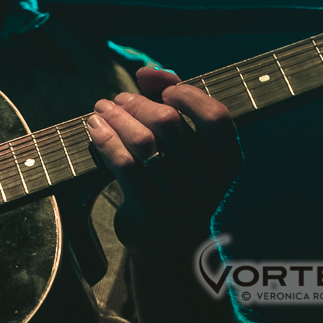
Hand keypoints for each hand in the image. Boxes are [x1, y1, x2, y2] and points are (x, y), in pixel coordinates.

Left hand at [86, 67, 243, 255]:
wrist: (173, 250)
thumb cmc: (177, 182)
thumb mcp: (187, 148)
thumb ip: (172, 104)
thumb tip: (148, 72)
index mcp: (228, 163)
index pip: (216, 118)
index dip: (187, 96)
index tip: (164, 92)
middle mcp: (209, 184)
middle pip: (169, 125)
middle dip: (136, 103)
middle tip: (117, 99)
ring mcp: (180, 202)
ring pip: (142, 144)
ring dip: (116, 118)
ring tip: (101, 109)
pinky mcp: (150, 214)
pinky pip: (123, 167)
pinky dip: (105, 140)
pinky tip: (94, 128)